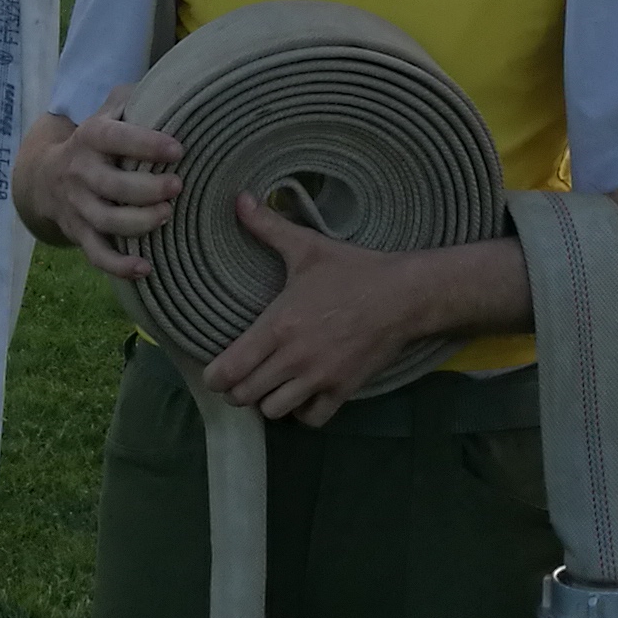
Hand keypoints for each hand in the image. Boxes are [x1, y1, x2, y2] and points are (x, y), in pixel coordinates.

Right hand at [17, 109, 183, 276]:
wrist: (44, 176)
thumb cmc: (95, 140)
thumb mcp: (106, 113)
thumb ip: (132, 100)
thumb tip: (174, 87)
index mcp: (90, 138)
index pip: (116, 139)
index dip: (145, 144)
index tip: (177, 149)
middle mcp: (80, 172)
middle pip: (111, 185)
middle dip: (145, 188)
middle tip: (178, 186)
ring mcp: (78, 206)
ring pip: (105, 221)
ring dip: (138, 223)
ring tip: (167, 216)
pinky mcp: (79, 233)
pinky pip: (97, 254)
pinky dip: (119, 266)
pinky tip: (146, 269)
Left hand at [200, 190, 474, 427]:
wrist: (403, 295)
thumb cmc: (352, 271)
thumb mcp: (307, 248)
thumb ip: (268, 227)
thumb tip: (239, 199)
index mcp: (277, 326)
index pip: (228, 371)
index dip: (214, 376)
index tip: (216, 369)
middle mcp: (294, 359)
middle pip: (244, 396)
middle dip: (237, 388)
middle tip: (242, 375)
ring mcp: (319, 379)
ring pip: (274, 411)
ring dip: (268, 400)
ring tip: (271, 384)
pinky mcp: (343, 391)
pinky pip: (310, 419)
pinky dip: (302, 412)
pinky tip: (302, 394)